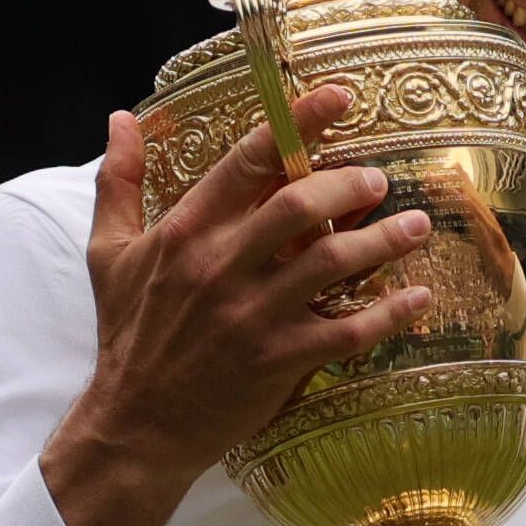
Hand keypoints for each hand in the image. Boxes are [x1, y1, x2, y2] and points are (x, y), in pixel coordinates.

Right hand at [42, 86, 432, 525]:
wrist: (134, 426)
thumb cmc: (127, 335)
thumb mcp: (108, 254)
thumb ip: (118, 183)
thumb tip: (120, 119)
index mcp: (185, 232)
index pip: (247, 160)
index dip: (298, 123)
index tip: (340, 98)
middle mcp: (219, 266)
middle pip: (297, 205)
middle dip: (347, 183)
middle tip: (378, 178)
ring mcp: (251, 315)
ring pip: (330, 263)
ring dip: (382, 240)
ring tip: (416, 225)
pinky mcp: (277, 361)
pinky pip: (346, 331)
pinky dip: (387, 313)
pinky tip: (417, 298)